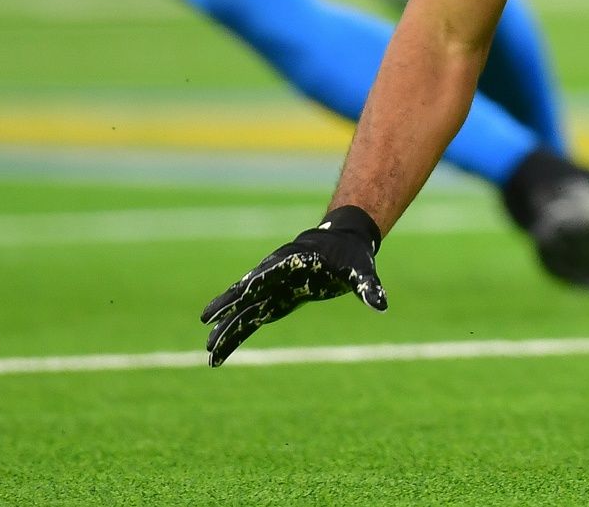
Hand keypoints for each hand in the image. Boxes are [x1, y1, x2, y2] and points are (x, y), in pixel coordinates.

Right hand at [202, 206, 385, 366]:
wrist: (342, 240)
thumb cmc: (351, 255)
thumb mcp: (362, 270)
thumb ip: (368, 287)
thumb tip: (382, 305)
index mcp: (295, 262)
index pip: (272, 272)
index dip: (258, 282)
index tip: (241, 292)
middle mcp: (277, 274)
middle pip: (248, 292)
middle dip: (229, 308)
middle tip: (207, 324)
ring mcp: (272, 287)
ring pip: (244, 308)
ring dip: (226, 326)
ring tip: (208, 348)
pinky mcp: (273, 298)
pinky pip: (250, 317)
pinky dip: (235, 330)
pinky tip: (219, 347)